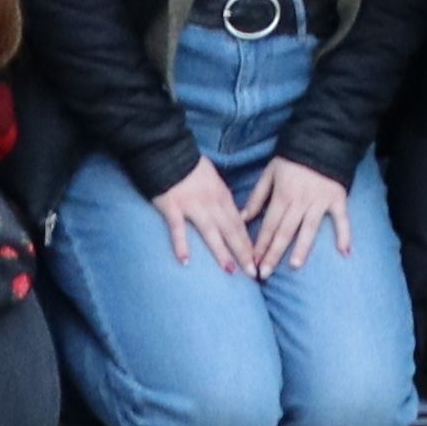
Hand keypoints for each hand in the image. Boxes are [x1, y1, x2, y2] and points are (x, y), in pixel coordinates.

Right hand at [149, 154, 260, 276]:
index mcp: (222, 196)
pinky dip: (182, 245)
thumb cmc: (191, 167)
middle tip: (253, 273)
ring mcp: (192, 206)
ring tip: (230, 270)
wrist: (169, 152)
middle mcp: (211, 202)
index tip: (258, 259)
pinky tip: (185, 261)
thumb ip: (222, 199)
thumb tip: (234, 216)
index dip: (248, 243)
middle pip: (230, 230)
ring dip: (221, 252)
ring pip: (210, 232)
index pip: (239, 223)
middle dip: (243, 252)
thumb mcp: (213, 180)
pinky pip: (178, 229)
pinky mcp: (173, 207)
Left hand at [242, 156, 355, 276]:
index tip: (252, 263)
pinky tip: (345, 252)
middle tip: (264, 274)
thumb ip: (257, 197)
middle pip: (285, 232)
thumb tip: (242, 218)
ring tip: (295, 266)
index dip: (259, 245)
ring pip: (309, 229)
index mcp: (282, 195)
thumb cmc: (292, 158)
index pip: (268, 225)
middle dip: (273, 254)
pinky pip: (342, 219)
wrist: (322, 139)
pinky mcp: (337, 198)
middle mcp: (300, 201)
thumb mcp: (270, 173)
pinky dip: (344, 234)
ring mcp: (320, 201)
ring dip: (302, 248)